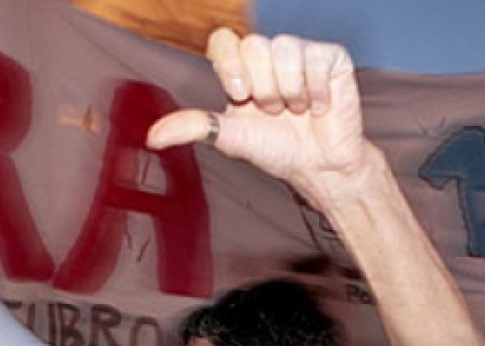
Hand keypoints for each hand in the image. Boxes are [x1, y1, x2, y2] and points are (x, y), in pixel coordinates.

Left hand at [147, 28, 367, 207]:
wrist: (316, 165)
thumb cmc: (274, 148)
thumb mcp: (228, 138)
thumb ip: (192, 128)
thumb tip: (152, 137)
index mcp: (240, 70)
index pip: (224, 39)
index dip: (230, 63)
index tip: (239, 94)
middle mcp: (268, 56)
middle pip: (254, 45)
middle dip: (262, 88)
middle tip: (272, 111)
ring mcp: (300, 54)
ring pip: (284, 48)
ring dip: (288, 90)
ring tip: (294, 110)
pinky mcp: (332, 59)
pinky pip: (317, 57)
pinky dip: (315, 90)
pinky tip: (317, 107)